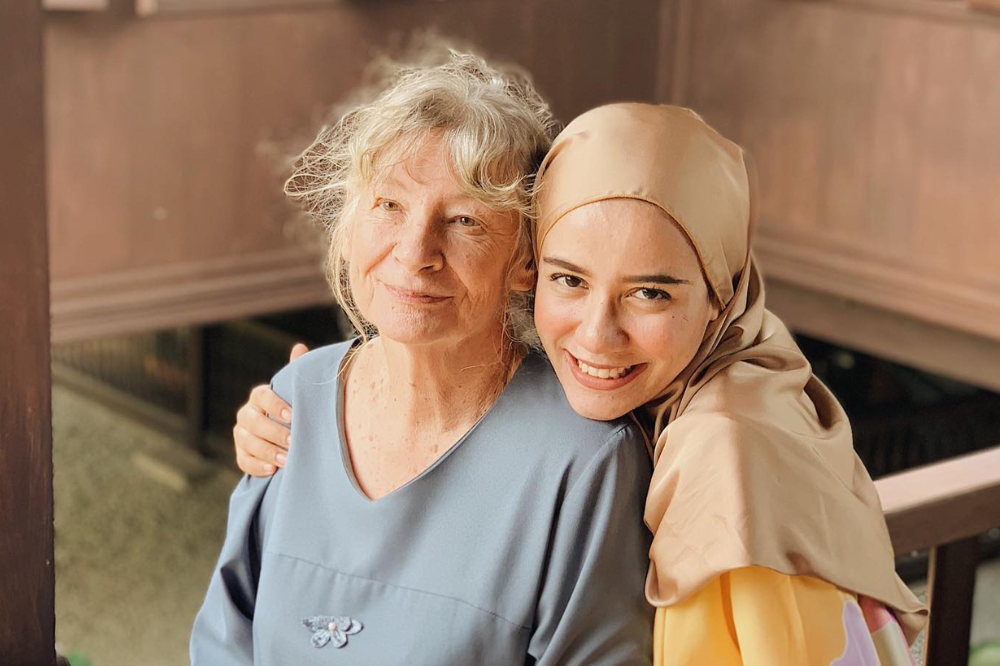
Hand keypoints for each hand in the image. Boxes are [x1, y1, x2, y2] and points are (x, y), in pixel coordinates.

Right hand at [233, 343, 308, 475]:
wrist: (287, 435)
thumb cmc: (294, 409)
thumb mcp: (296, 392)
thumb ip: (296, 373)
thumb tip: (299, 347)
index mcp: (259, 396)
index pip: (262, 396)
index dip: (275, 405)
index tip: (293, 415)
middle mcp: (246, 414)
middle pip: (254, 422)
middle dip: (274, 432)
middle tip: (294, 440)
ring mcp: (241, 435)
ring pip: (247, 443)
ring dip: (268, 452)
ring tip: (287, 459)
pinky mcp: (241, 454)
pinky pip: (243, 461)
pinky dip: (257, 467)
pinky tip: (272, 471)